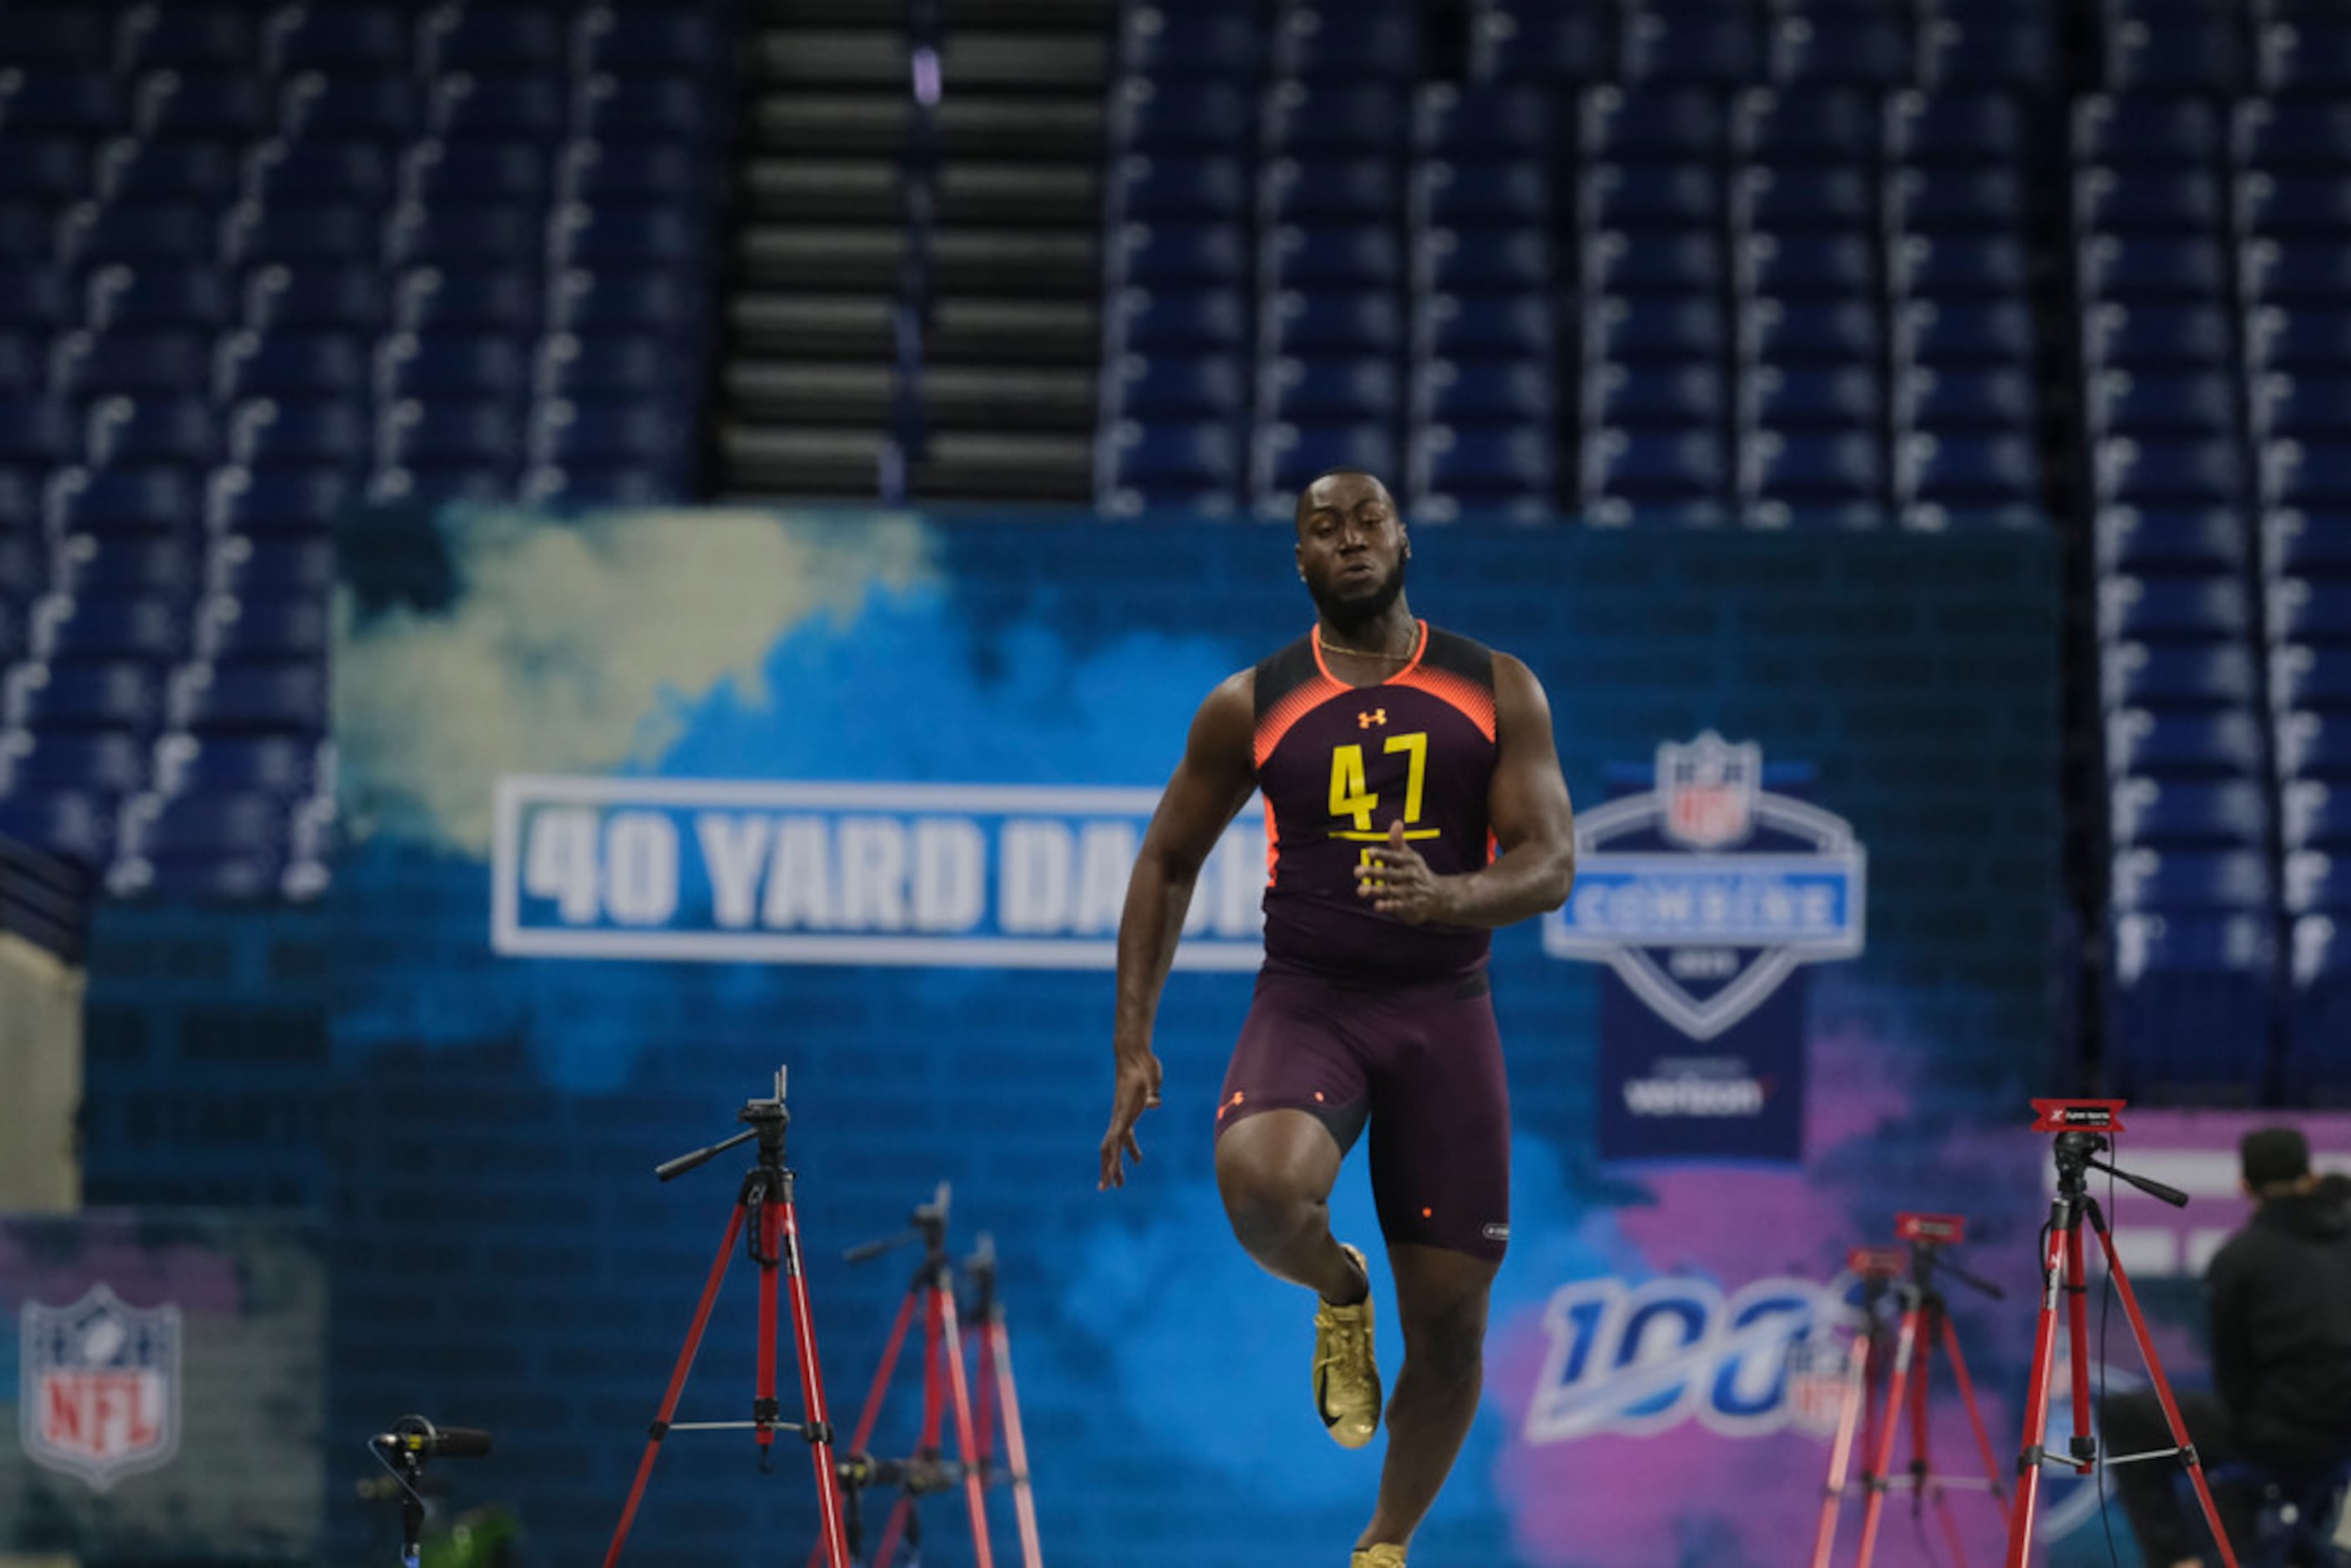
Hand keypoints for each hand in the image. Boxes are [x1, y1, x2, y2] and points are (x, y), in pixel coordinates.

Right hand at [1099, 1050, 1162, 1189]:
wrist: (1134, 1054)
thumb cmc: (1143, 1066)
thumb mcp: (1151, 1078)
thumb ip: (1152, 1092)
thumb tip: (1155, 1103)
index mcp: (1123, 1113)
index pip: (1114, 1142)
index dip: (1111, 1161)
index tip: (1109, 1179)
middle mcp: (1120, 1117)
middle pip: (1110, 1148)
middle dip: (1108, 1169)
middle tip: (1106, 1189)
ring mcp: (1124, 1115)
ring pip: (1116, 1145)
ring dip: (1117, 1164)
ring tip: (1120, 1184)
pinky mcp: (1130, 1112)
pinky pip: (1127, 1136)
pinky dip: (1130, 1150)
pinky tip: (1138, 1160)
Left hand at [1354, 820, 1453, 923]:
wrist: (1439, 896)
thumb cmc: (1417, 872)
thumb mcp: (1410, 856)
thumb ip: (1398, 842)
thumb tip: (1396, 822)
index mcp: (1408, 861)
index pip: (1394, 856)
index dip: (1381, 854)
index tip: (1369, 852)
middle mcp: (1409, 876)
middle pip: (1389, 874)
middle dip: (1373, 872)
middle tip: (1357, 871)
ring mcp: (1409, 892)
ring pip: (1390, 891)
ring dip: (1375, 890)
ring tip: (1360, 890)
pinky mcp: (1409, 906)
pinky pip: (1397, 906)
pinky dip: (1388, 906)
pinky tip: (1377, 906)